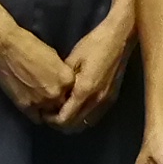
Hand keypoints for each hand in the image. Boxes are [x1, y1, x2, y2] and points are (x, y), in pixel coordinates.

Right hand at [0, 22, 73, 122]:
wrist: (5, 47)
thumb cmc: (29, 45)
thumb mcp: (54, 57)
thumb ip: (61, 74)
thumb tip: (63, 84)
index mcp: (67, 79)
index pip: (74, 94)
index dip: (68, 93)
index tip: (64, 92)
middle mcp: (57, 93)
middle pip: (63, 106)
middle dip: (60, 103)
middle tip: (53, 98)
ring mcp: (41, 102)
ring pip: (51, 114)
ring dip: (48, 111)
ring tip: (43, 104)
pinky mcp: (26, 106)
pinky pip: (37, 118)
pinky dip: (37, 114)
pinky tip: (34, 108)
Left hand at [51, 15, 135, 131]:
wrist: (119, 38)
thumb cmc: (93, 44)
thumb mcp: (73, 59)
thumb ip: (62, 80)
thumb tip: (53, 93)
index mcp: (84, 90)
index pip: (65, 118)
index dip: (52, 120)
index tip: (43, 113)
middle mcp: (96, 100)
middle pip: (75, 125)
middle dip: (60, 124)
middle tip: (50, 115)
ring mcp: (106, 100)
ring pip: (86, 123)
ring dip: (73, 122)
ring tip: (62, 113)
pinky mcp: (111, 98)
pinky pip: (95, 116)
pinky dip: (84, 117)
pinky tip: (77, 108)